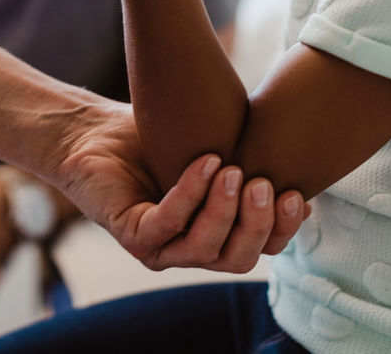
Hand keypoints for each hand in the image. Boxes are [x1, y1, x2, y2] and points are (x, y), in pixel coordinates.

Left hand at [54, 101, 308, 271]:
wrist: (94, 133)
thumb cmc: (155, 139)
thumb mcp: (215, 148)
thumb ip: (248, 162)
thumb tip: (296, 162)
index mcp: (218, 235)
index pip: (263, 247)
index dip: (283, 228)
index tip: (295, 194)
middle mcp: (192, 249)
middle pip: (240, 258)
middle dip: (258, 224)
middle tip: (263, 183)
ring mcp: (162, 248)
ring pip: (206, 249)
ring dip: (224, 211)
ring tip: (231, 171)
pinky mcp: (134, 236)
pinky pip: (169, 223)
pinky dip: (190, 193)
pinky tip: (204, 163)